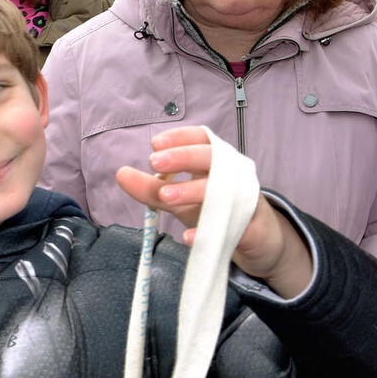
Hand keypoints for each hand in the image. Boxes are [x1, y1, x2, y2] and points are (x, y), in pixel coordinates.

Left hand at [114, 126, 312, 297]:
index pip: (202, 138)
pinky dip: (207, 232)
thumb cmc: (213, 211)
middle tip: (154, 162)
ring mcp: (244, 199)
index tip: (155, 143)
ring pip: (221, 190)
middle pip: (212, 157)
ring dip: (192, 190)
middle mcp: (232, 174)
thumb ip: (151, 189)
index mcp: (216, 161)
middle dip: (183, 157)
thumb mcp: (180, 199)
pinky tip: (188, 236)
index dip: (180, 137)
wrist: (255, 240)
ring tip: (165, 197)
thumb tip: (120, 174)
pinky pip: (231, 227)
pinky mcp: (251, 227)